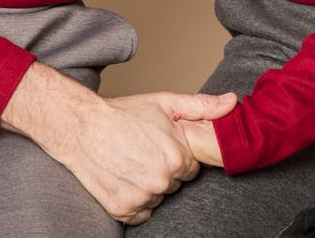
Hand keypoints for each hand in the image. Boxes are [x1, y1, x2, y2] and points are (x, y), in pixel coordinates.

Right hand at [0, 63, 235, 223]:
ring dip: (148, 183)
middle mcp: (162, 180)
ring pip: (158, 197)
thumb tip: (232, 103)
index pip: (190, 167)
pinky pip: (141, 211)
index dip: (175, 153)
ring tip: (130, 160)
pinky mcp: (124, 209)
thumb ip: (202, 106)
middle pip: (175, 183)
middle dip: (163, 168)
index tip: (159, 144)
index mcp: (177, 156)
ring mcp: (143, 197)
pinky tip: (124, 176)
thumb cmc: (123, 113)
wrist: (82, 126)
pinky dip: (135, 198)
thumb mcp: (164, 102)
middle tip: (142, 150)